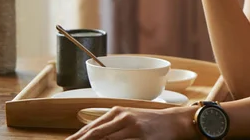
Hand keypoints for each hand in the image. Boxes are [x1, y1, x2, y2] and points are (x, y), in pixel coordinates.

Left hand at [66, 106, 196, 139]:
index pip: (89, 129)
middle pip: (94, 135)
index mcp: (117, 112)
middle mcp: (123, 118)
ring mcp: (132, 129)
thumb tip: (87, 135)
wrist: (174, 121)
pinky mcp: (141, 138)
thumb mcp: (128, 118)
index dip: (75, 139)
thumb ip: (110, 126)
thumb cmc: (150, 122)